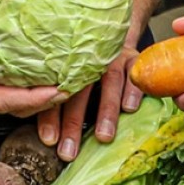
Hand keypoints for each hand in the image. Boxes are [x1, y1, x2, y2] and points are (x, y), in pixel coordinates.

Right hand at [0, 0, 66, 117]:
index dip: (31, 99)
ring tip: (65, 76)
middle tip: (77, 83)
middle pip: (12, 106)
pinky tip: (35, 64)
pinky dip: (21, 82)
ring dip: (36, 93)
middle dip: (45, 100)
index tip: (58, 91)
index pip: (0, 100)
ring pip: (8, 99)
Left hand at [36, 45, 144, 160]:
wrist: (111, 33)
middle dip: (74, 123)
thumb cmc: (86, 67)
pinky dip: (132, 89)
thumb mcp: (71, 80)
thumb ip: (58, 103)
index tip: (49, 140)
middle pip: (80, 91)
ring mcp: (112, 59)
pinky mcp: (134, 59)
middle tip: (70, 151)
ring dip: (106, 111)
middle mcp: (88, 62)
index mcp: (66, 67)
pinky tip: (129, 108)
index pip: (55, 93)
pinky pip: (135, 72)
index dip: (50, 117)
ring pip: (109, 83)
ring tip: (103, 136)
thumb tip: (48, 138)